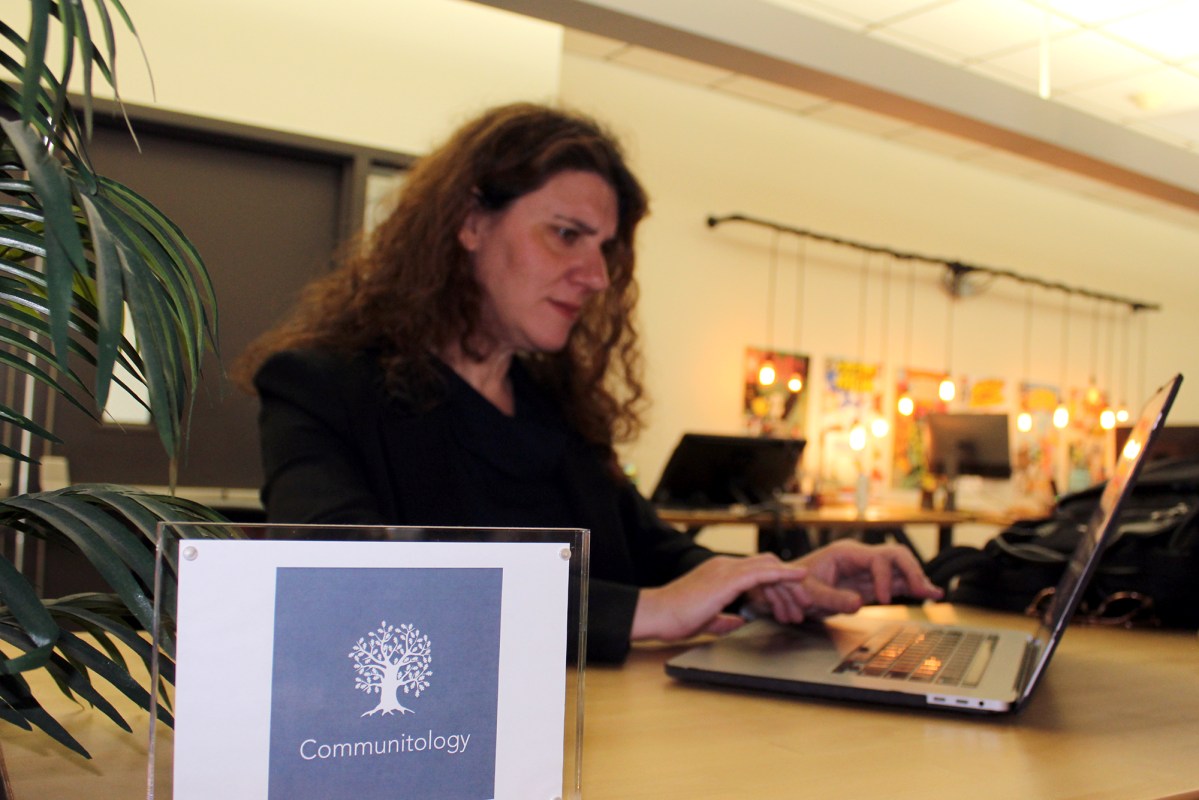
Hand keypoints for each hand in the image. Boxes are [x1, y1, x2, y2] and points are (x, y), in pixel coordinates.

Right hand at [631, 554, 807, 642]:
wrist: (657, 614)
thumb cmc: (675, 617)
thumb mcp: (706, 619)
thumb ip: (723, 619)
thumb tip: (736, 622)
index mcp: (720, 574)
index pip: (757, 572)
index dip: (777, 586)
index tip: (790, 605)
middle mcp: (725, 566)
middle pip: (768, 566)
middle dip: (789, 585)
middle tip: (803, 606)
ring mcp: (726, 569)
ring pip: (768, 567)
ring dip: (789, 583)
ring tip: (804, 601)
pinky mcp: (727, 578)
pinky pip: (762, 572)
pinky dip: (782, 573)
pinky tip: (797, 578)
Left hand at [792, 539, 942, 617]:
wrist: (788, 589)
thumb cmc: (795, 585)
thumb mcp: (809, 592)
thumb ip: (831, 598)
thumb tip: (858, 604)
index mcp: (846, 553)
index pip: (877, 559)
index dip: (884, 578)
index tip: (881, 600)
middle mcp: (860, 558)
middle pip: (895, 556)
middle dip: (911, 571)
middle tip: (923, 591)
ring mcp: (867, 571)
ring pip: (900, 568)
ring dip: (916, 579)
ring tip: (934, 594)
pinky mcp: (869, 584)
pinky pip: (895, 582)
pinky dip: (910, 588)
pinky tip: (927, 594)